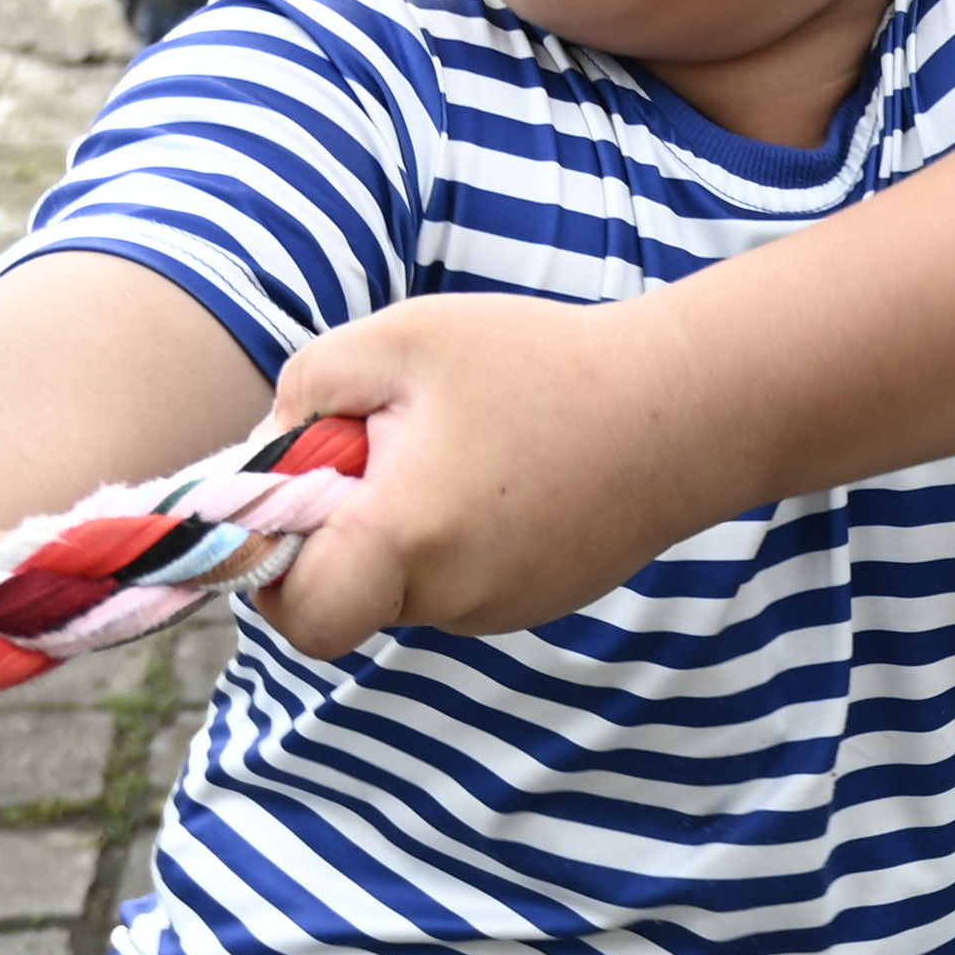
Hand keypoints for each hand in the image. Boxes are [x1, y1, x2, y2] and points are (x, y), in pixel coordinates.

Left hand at [255, 293, 745, 652]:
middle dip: (337, 533)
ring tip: (457, 447)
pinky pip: (456, 584)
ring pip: (402, 589)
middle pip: (344, 597)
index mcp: (406, 536)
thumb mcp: (401, 339)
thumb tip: (268, 450)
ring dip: (399, 531)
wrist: (686, 408)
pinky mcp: (534, 603)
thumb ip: (305, 389)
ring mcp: (497, 611)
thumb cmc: (538, 362)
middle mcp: (449, 597)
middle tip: (379, 449)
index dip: (269, 568)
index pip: (296, 615)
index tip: (293, 499)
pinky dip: (453, 538)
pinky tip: (500, 471)